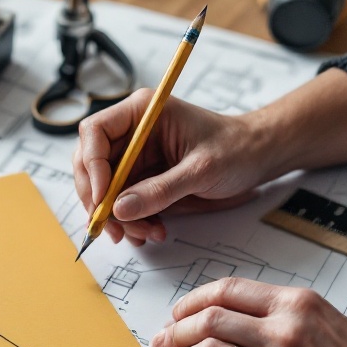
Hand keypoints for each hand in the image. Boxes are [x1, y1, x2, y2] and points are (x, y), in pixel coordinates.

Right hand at [72, 90, 274, 245]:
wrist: (257, 158)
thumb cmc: (236, 148)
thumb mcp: (201, 169)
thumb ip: (160, 190)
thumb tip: (120, 209)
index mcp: (142, 112)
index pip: (95, 132)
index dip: (91, 166)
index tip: (103, 198)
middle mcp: (131, 132)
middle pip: (90, 164)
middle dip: (98, 199)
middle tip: (111, 227)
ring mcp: (134, 157)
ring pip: (103, 190)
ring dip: (116, 217)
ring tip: (144, 233)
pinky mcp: (141, 178)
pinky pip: (121, 203)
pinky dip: (130, 222)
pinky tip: (152, 230)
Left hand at [150, 277, 346, 346]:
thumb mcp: (330, 322)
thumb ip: (284, 315)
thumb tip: (237, 316)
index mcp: (296, 305)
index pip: (227, 291)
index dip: (192, 302)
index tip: (178, 313)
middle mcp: (284, 332)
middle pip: (208, 321)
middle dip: (175, 331)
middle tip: (162, 341)